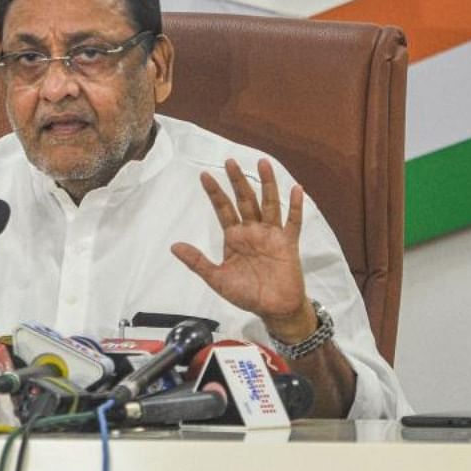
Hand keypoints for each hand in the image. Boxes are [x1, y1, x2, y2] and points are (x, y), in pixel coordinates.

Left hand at [170, 158, 315, 341]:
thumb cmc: (246, 294)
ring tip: (262, 163)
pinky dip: (295, 206)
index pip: (223, 209)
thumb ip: (197, 262)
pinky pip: (293, 222)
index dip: (215, 193)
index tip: (205, 175)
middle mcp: (252, 231)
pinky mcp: (288, 243)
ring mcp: (271, 235)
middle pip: (245, 200)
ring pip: (269, 204)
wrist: (273, 309)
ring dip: (267, 184)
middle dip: (237, 181)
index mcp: (234, 237)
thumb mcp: (217, 279)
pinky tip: (296, 189)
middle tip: (229, 161)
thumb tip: (174, 246)